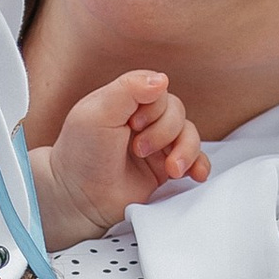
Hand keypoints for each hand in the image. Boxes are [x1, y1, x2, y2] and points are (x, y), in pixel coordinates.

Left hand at [33, 70, 211, 244]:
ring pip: (190, 134)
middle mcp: (144, 120)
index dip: (153, 108)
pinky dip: (199, 164)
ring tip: (170, 170)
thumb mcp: (96, 112)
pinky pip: (196, 160)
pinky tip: (194, 174)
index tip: (132, 124)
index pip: (159, 91)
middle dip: (164, 132)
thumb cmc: (80, 155)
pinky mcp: (165, 169)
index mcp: (127, 101)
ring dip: (185, 150)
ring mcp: (157, 145)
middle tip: (138, 150)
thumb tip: (162, 80)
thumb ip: (128, 89)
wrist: (79, 199)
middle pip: (177, 112)